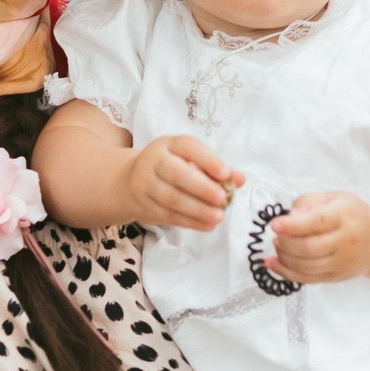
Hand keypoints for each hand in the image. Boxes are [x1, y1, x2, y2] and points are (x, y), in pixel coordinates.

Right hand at [124, 135, 241, 230]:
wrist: (129, 182)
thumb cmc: (169, 167)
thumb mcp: (189, 160)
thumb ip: (215, 168)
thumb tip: (240, 179)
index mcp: (168, 145)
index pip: (188, 146)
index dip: (207, 160)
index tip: (226, 173)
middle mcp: (154, 161)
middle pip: (177, 174)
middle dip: (202, 188)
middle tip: (223, 199)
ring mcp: (146, 185)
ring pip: (172, 199)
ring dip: (198, 209)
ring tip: (219, 216)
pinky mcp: (145, 207)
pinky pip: (169, 216)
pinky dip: (190, 222)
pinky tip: (208, 225)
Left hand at [267, 191, 369, 283]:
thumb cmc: (351, 215)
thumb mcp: (334, 198)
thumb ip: (309, 202)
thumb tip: (289, 216)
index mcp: (344, 216)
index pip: (317, 222)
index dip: (292, 225)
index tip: (274, 225)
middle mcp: (346, 241)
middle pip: (309, 248)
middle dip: (285, 243)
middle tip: (276, 236)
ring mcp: (342, 262)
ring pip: (307, 267)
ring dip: (285, 258)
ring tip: (278, 247)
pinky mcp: (336, 277)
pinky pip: (308, 279)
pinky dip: (286, 273)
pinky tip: (273, 264)